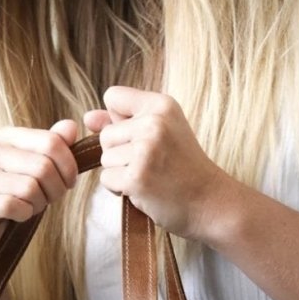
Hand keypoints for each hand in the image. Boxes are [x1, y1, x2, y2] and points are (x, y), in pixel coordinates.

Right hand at [0, 119, 79, 250]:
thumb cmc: (15, 195)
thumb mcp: (38, 168)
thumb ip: (54, 145)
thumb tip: (70, 126)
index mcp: (5, 136)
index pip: (50, 142)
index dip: (69, 166)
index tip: (69, 181)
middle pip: (43, 167)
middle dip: (56, 189)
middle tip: (50, 198)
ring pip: (29, 188)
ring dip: (38, 204)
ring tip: (31, 206)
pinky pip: (11, 205)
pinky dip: (23, 214)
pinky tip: (18, 216)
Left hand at [83, 86, 232, 239]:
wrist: (211, 203)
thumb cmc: (184, 168)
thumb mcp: (162, 132)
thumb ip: (122, 121)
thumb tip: (87, 117)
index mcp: (162, 105)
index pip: (113, 96)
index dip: (118, 119)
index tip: (142, 136)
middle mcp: (153, 123)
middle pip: (105, 134)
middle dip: (120, 153)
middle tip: (152, 163)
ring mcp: (145, 150)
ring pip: (104, 159)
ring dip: (121, 173)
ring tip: (151, 177)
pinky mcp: (136, 177)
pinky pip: (107, 179)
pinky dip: (120, 189)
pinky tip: (145, 190)